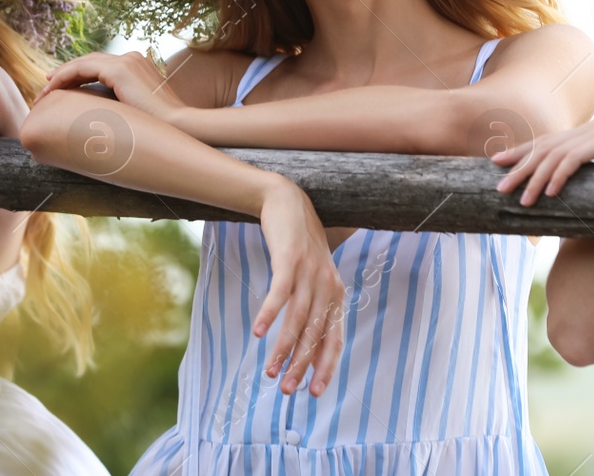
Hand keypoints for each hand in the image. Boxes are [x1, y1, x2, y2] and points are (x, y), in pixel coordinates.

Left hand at [35, 51, 186, 123]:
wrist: (180, 126)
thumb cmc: (161, 128)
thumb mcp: (137, 112)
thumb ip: (120, 106)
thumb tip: (98, 119)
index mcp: (137, 66)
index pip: (100, 67)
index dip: (78, 76)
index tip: (61, 89)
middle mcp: (131, 58)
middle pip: (89, 62)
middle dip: (66, 74)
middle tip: (47, 89)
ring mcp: (126, 62)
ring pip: (83, 63)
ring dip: (61, 76)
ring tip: (45, 91)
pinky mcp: (120, 70)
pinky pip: (82, 68)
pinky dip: (65, 76)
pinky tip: (51, 88)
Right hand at [253, 179, 345, 395]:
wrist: (288, 201)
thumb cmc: (298, 245)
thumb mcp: (311, 277)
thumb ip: (311, 306)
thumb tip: (301, 344)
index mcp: (336, 293)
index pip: (334, 338)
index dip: (325, 366)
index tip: (314, 393)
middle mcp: (328, 285)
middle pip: (315, 334)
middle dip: (300, 365)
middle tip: (285, 390)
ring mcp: (310, 271)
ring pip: (298, 319)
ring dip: (283, 348)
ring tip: (269, 370)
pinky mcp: (290, 259)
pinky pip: (280, 293)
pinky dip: (270, 314)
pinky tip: (258, 332)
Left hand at [492, 118, 593, 206]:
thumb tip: (572, 198)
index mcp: (590, 134)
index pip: (547, 142)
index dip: (520, 152)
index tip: (496, 164)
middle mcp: (592, 129)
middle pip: (545, 146)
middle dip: (519, 166)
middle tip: (498, 188)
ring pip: (558, 153)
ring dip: (536, 178)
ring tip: (522, 201)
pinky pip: (580, 157)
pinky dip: (561, 174)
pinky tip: (550, 192)